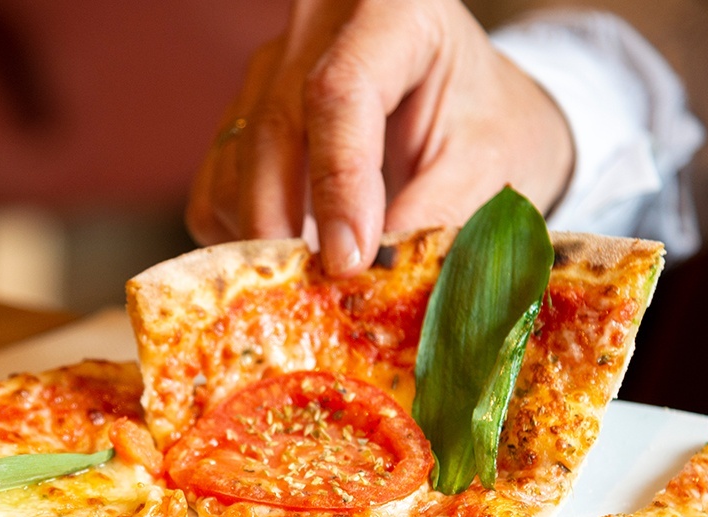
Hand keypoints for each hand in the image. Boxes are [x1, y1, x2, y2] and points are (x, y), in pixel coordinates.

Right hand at [186, 0, 573, 276]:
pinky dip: (242, 238)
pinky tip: (295, 255)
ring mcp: (267, 73)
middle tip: (315, 296)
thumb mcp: (493, 166)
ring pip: (233, 166)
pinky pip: (215, 191)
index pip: (340, 91)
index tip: (350, 259)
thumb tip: (376, 275)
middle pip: (271, 131)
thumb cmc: (487, 128)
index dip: (338, 180)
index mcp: (393, 12)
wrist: (469, 113)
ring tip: (315, 284)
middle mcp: (315, 30)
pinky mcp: (240, 121)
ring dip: (263, 238)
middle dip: (284, 227)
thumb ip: (441, 212)